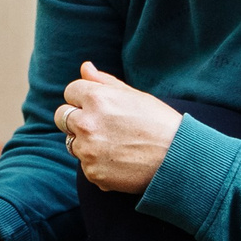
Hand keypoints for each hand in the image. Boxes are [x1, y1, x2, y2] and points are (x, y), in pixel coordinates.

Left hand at [57, 61, 181, 192]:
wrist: (178, 159)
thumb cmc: (160, 123)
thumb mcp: (135, 96)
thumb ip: (104, 82)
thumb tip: (85, 67)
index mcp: (96, 98)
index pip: (70, 91)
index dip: (84, 98)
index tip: (99, 106)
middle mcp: (86, 123)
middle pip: (61, 117)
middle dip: (76, 119)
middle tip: (102, 126)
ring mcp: (87, 150)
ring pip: (72, 143)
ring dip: (87, 143)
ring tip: (116, 145)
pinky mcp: (92, 173)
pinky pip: (85, 165)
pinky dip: (98, 164)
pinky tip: (120, 162)